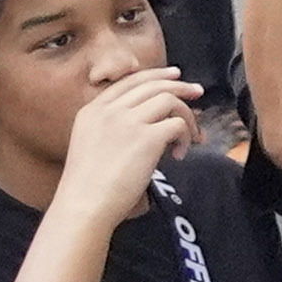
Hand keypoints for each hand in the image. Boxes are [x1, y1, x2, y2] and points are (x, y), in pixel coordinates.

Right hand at [47, 64, 204, 224]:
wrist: (84, 205)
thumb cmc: (88, 187)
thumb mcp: (91, 144)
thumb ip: (113, 128)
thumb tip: (153, 123)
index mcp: (92, 110)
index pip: (129, 81)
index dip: (156, 75)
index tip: (175, 77)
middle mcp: (109, 110)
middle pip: (152, 85)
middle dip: (180, 86)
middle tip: (198, 93)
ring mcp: (128, 121)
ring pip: (169, 99)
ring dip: (186, 116)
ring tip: (191, 137)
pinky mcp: (147, 137)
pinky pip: (178, 124)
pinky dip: (186, 137)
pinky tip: (179, 155)